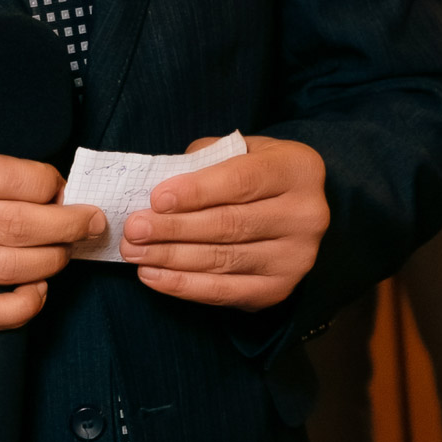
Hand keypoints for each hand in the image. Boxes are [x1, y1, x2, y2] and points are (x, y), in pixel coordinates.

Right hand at [0, 137, 105, 332]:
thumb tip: (60, 192)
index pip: (11, 178)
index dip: (49, 185)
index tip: (63, 189)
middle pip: (16, 225)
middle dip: (66, 225)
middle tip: (89, 222)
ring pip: (8, 267)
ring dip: (51, 260)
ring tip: (66, 250)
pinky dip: (21, 306)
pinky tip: (38, 289)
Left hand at [120, 135, 328, 308]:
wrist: (294, 207)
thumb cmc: (256, 171)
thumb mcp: (241, 150)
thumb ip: (205, 160)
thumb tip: (160, 188)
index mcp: (298, 170)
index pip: (242, 181)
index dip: (197, 191)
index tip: (157, 199)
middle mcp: (307, 216)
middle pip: (229, 225)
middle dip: (174, 229)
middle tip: (134, 229)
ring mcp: (297, 258)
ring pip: (223, 260)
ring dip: (170, 258)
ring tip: (134, 252)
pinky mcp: (279, 289)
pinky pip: (225, 291)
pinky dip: (184, 285)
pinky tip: (153, 276)